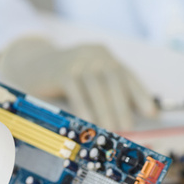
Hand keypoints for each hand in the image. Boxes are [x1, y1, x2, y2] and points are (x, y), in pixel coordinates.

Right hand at [0, 36, 156, 130]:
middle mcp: (94, 54)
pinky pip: (78, 92)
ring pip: (97, 88)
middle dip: (123, 106)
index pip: (127, 75)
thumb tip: (127, 116)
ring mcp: (78, 60)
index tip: (152, 113)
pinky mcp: (62, 71)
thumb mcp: (87, 78)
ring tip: (112, 129)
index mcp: (105, 56)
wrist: (32, 64)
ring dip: (106, 111)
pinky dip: (85, 109)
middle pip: (114, 81)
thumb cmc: (64, 77)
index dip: (141, 95)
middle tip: (129, 127)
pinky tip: (90, 122)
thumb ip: (105, 91)